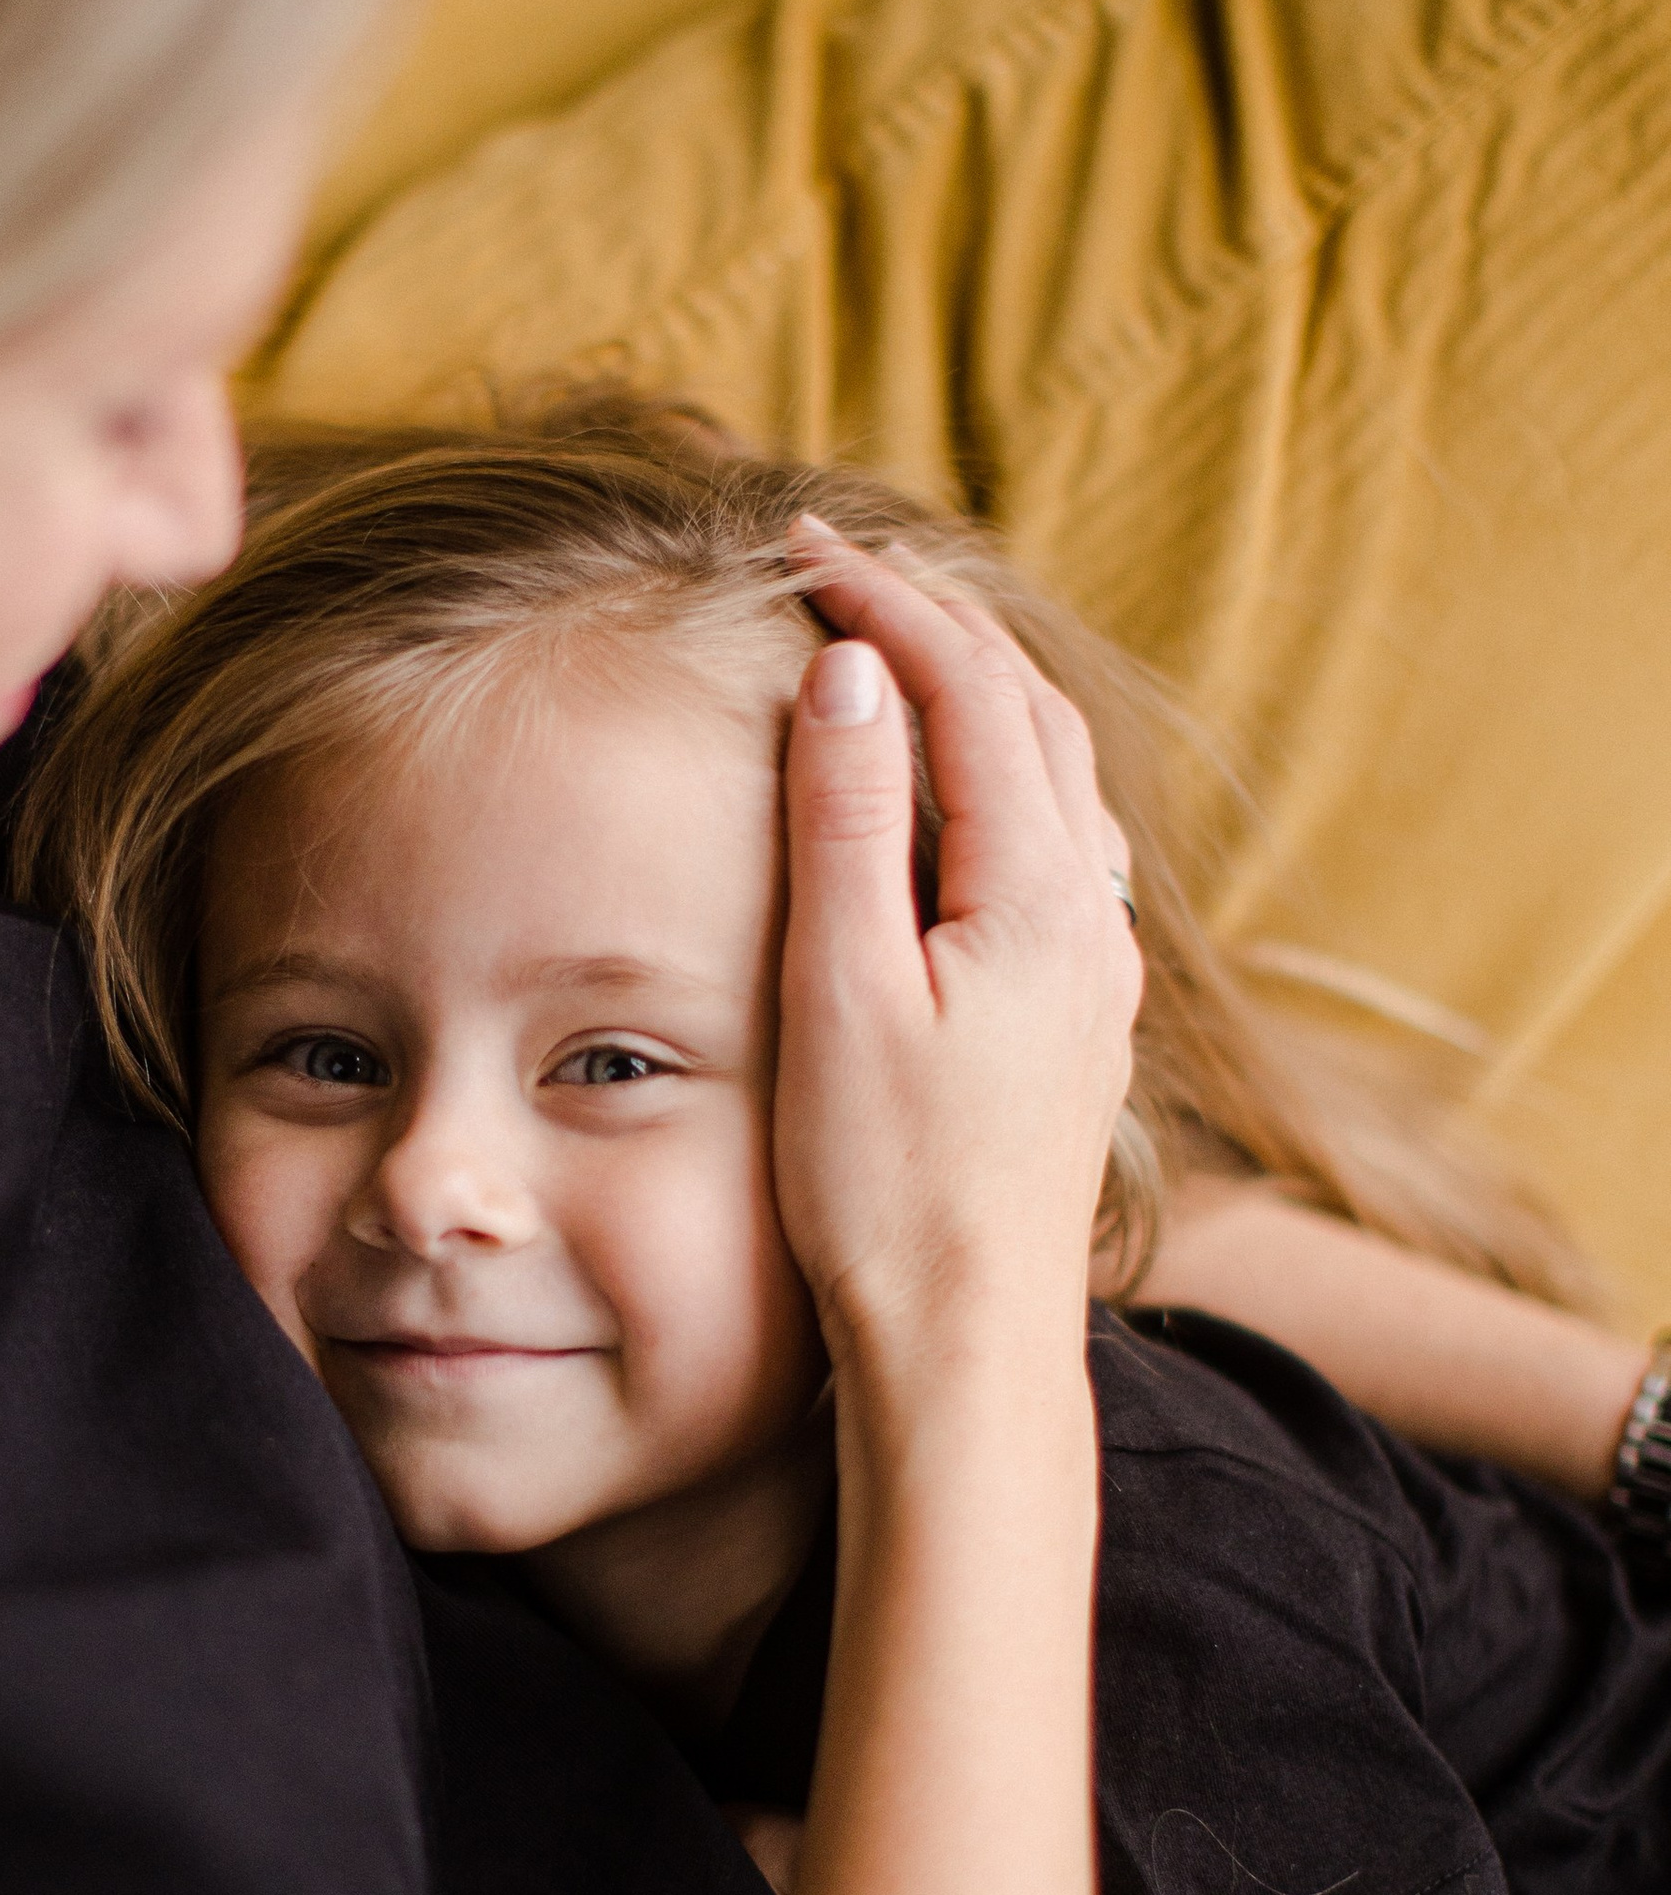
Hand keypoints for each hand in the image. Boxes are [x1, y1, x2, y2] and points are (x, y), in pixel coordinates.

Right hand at [770, 520, 1139, 1367]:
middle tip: (836, 568)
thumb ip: (846, 824)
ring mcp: (1100, 969)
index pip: (967, 688)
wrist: (969, 1346)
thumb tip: (848, 674)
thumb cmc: (887, 1191)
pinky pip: (1064, 841)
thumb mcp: (840, 994)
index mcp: (1038, 895)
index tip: (795, 548)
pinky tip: (961, 793)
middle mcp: (1095, 917)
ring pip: (1060, 772)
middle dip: (935, 622)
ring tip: (893, 648)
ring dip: (979, 689)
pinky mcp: (1082, 1018)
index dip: (882, 602)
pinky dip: (1003, 770)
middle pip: (1031, 709)